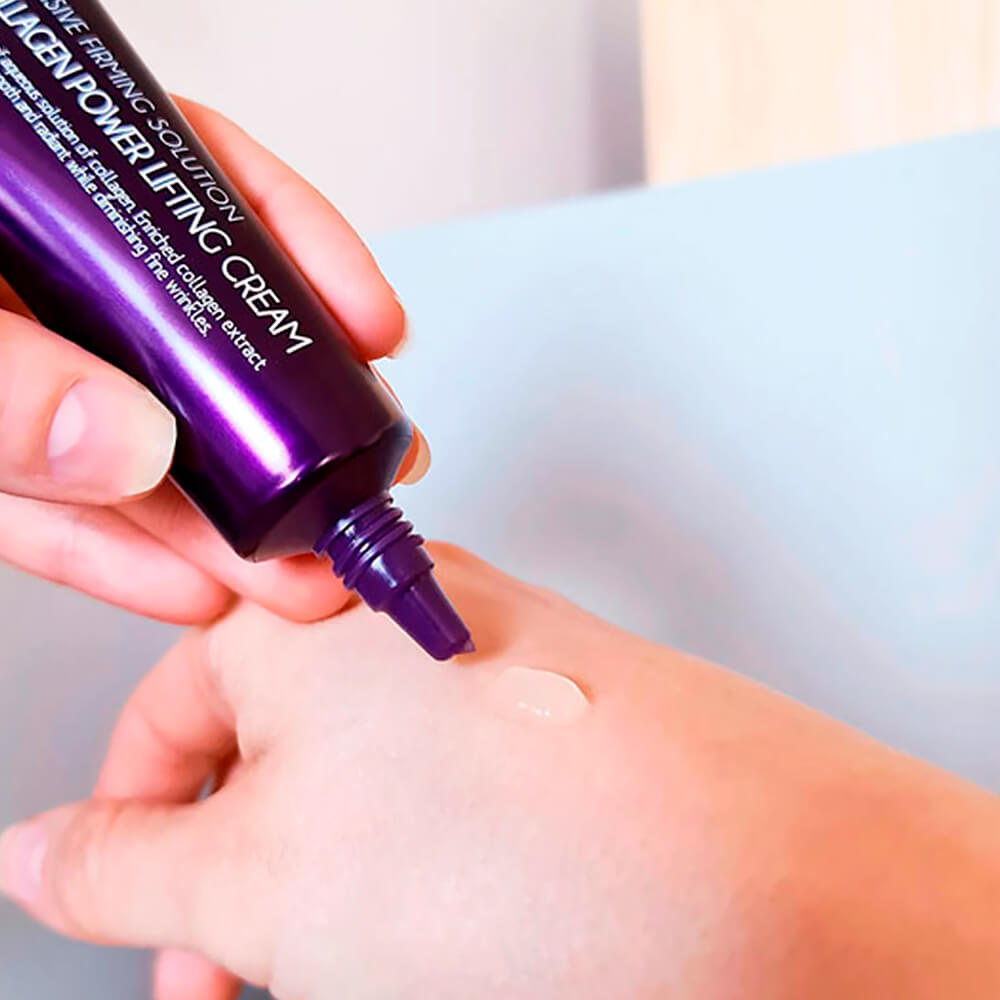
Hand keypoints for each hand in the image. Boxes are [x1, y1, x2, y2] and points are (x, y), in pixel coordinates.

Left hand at [0, 97, 427, 624]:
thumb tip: (127, 443)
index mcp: (33, 193)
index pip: (200, 189)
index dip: (303, 250)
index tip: (373, 327)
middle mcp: (36, 282)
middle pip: (194, 344)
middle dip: (288, 434)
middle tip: (360, 499)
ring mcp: (13, 380)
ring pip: (135, 447)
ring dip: (221, 524)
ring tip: (298, 581)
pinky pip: (48, 513)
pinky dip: (116, 558)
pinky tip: (187, 594)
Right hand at [2, 546, 998, 999]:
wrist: (742, 871)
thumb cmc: (510, 855)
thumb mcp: (257, 879)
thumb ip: (122, 862)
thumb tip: (40, 850)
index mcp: (297, 619)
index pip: (162, 716)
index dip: (135, 833)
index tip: (145, 924)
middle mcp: (389, 620)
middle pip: (263, 759)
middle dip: (234, 884)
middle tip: (241, 978)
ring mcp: (475, 660)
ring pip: (351, 786)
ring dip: (324, 888)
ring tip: (360, 962)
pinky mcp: (539, 709)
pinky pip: (437, 789)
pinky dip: (409, 866)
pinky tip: (437, 930)